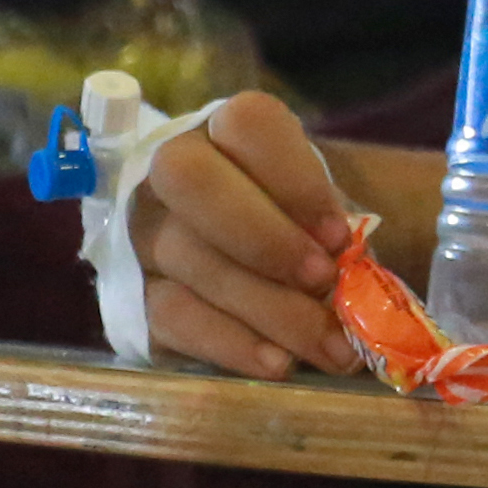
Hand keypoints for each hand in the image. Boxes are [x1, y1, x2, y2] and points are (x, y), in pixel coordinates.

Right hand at [125, 90, 359, 377]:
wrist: (236, 259)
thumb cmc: (293, 221)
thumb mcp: (322, 212)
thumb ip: (335, 234)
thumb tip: (352, 285)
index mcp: (225, 131)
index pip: (247, 125)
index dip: (295, 180)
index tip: (338, 236)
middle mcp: (171, 169)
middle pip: (192, 181)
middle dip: (264, 236)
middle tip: (322, 281)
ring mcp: (146, 230)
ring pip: (193, 259)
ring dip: (270, 308)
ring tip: (330, 345)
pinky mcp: (135, 293)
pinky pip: (175, 315)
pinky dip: (232, 343)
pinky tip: (277, 362)